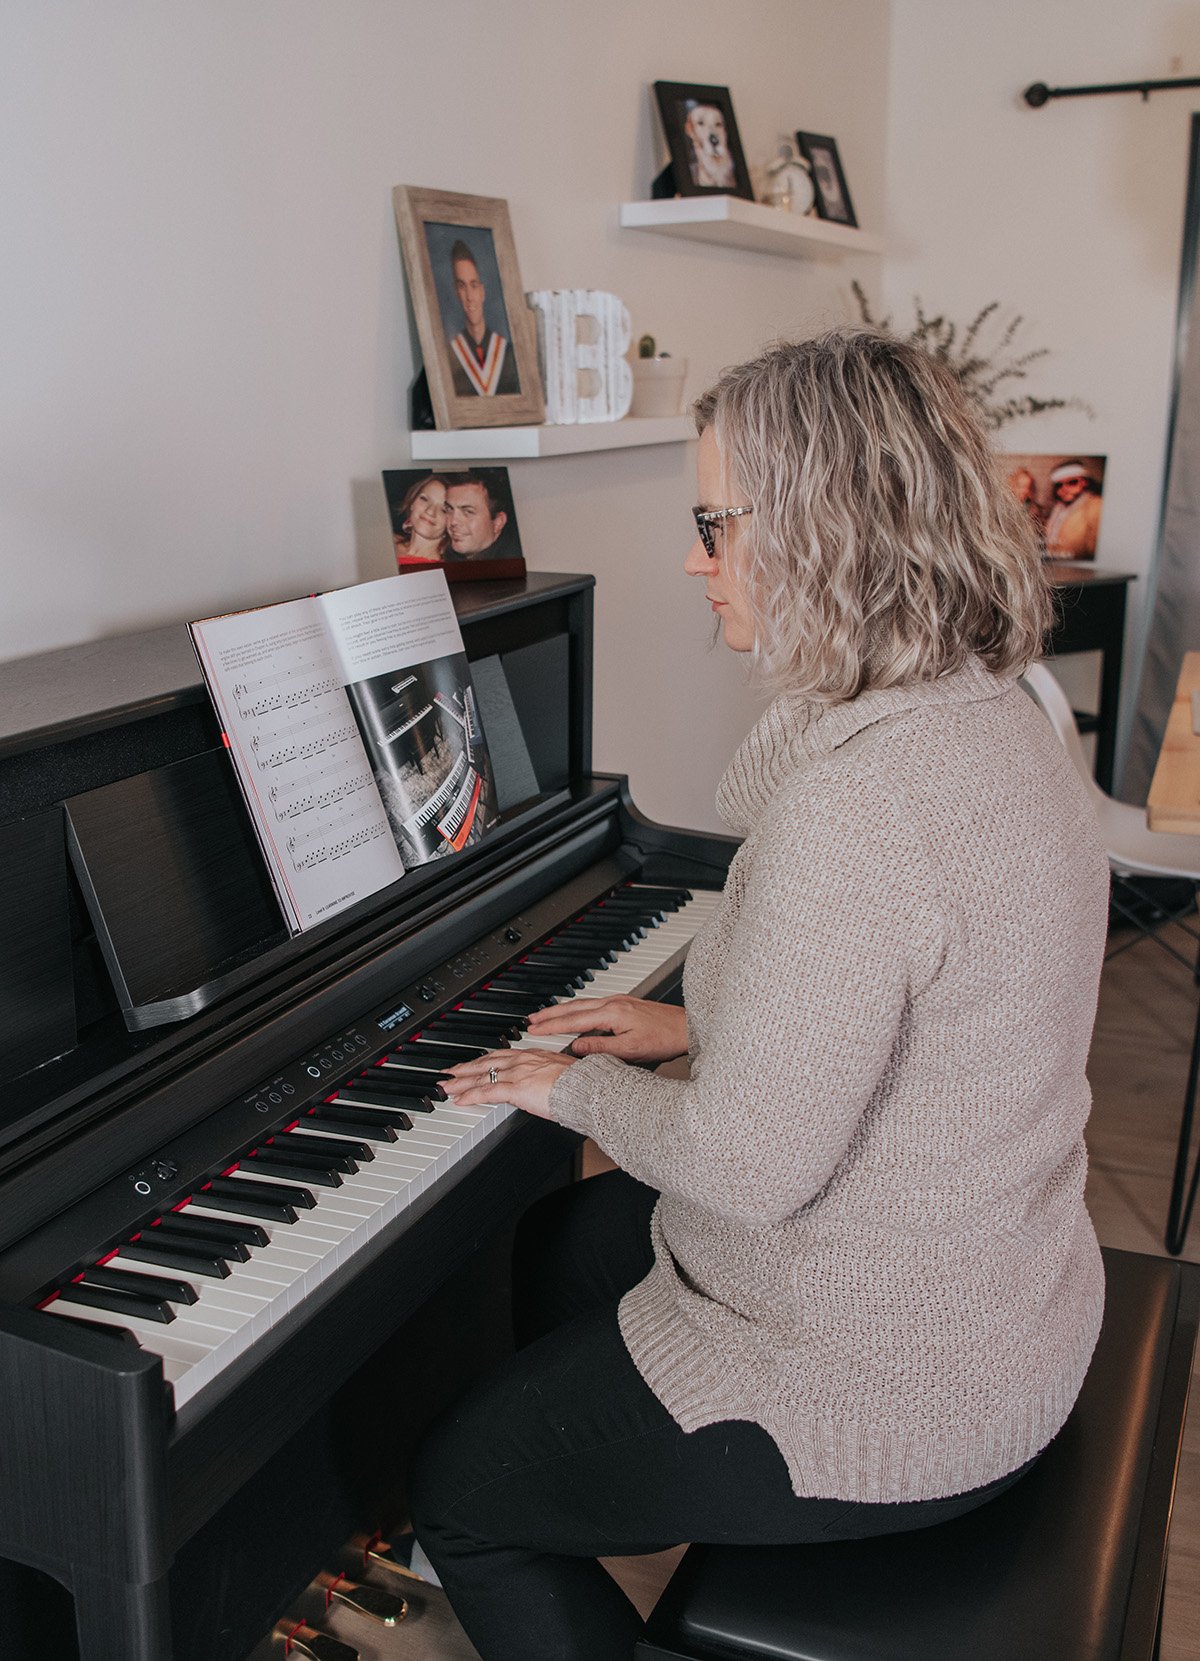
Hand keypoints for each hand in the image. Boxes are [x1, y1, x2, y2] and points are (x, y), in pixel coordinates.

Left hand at [440, 1049, 577, 1120]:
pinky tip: (459, 1100)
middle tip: (449, 1073)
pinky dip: (471, 1096)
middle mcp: (522, 1061)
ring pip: (482, 1076)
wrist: (587, 1087)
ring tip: (446, 1087)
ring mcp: (518, 1074)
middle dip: (465, 1069)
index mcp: (533, 1055)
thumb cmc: (582, 1083)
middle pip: (486, 1063)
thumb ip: (548, 1075)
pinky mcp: (516, 1089)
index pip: (501, 1057)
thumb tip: (544, 1085)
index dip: (484, 1061)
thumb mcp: (562, 1072)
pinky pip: (487, 1092)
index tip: (472, 1064)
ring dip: (461, 1082)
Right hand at [525, 996, 687, 1064]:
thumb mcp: (630, 1051)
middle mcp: (613, 1003)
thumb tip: (575, 1048)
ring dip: (563, 1010)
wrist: (687, 1027)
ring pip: (583, 1004)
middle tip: (532, 1020)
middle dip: (551, 1014)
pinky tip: (576, 1015)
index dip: (551, 1026)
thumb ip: (600, 1049)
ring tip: (547, 1016)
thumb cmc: (664, 1039)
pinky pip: (594, 1005)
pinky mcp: (626, 1004)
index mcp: (611, 1014)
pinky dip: (578, 1009)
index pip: (573, 1020)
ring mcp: (620, 1001)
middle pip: (574, 1008)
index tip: (533, 1029)